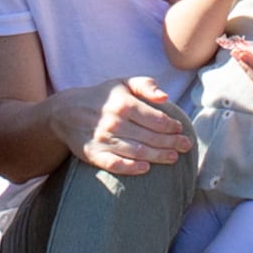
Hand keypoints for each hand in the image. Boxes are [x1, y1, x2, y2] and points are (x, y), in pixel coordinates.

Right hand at [63, 75, 192, 176]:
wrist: (66, 112)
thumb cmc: (103, 97)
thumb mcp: (122, 83)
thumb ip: (146, 86)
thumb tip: (165, 98)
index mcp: (123, 103)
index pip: (156, 119)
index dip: (171, 126)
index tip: (180, 129)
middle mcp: (114, 121)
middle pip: (150, 136)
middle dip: (171, 142)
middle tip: (186, 146)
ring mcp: (103, 139)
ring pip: (137, 151)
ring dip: (158, 156)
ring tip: (173, 157)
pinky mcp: (93, 154)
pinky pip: (114, 164)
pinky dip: (131, 168)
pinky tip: (145, 168)